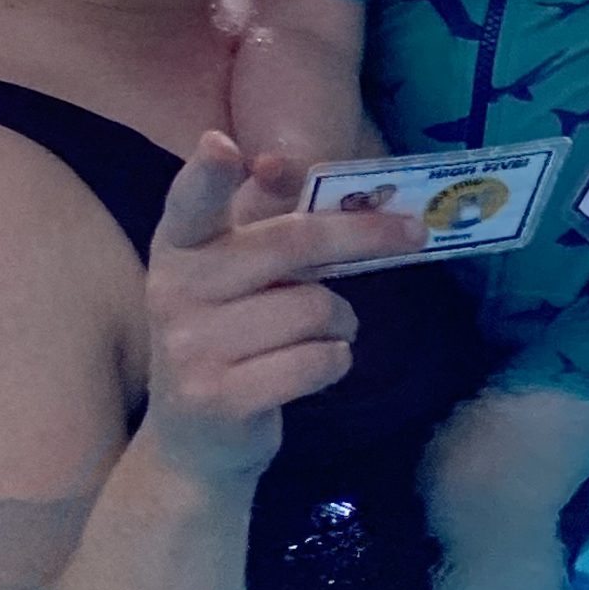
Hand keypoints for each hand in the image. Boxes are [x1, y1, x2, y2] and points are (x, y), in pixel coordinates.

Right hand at [141, 133, 424, 484]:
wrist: (194, 444)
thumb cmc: (231, 337)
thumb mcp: (236, 274)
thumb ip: (262, 219)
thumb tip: (282, 160)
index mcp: (178, 248)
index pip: (189, 204)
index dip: (206, 175)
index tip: (223, 145)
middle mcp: (174, 291)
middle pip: (291, 243)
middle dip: (364, 235)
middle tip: (413, 233)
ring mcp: (191, 348)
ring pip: (315, 308)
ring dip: (341, 320)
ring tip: (323, 334)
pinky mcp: (220, 398)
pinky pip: (317, 361)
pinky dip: (334, 361)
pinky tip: (314, 367)